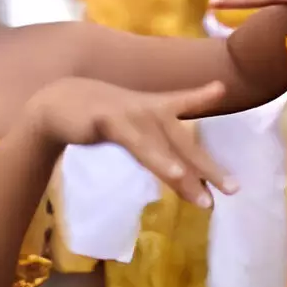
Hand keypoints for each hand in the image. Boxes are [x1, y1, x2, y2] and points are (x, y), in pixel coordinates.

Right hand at [26, 78, 233, 206]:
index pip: (181, 100)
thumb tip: (174, 166)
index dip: (202, 96)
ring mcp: (129, 113)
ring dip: (186, 172)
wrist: (52, 104)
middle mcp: (145, 108)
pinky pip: (140, 144)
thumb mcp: (126, 125)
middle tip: (234, 189)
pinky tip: (174, 172)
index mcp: (149, 106)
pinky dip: (158, 159)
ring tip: (205, 197)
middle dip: (207, 166)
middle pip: (182, 140)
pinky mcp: (111, 121)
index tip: (220, 89)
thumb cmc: (92, 114)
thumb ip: (150, 142)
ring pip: (165, 146)